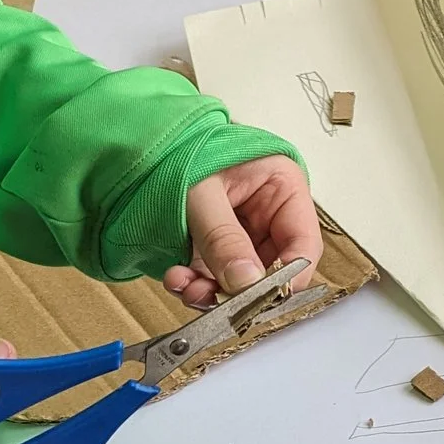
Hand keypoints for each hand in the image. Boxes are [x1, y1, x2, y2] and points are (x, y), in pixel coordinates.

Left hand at [164, 155, 322, 307]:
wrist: (140, 145)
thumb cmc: (178, 151)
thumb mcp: (201, 192)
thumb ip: (223, 238)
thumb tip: (246, 283)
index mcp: (284, 189)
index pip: (303, 244)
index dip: (288, 276)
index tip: (260, 298)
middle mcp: (270, 216)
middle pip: (273, 269)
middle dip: (241, 288)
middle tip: (212, 296)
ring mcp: (244, 234)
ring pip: (242, 279)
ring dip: (213, 290)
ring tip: (185, 286)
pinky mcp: (218, 247)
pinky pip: (216, 277)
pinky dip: (197, 284)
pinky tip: (178, 279)